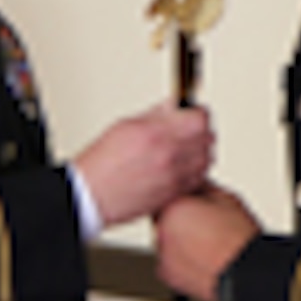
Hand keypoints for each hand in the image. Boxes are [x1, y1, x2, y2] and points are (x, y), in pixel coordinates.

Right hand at [75, 103, 212, 226]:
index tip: (193, 113)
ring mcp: (173, 176)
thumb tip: (174, 106)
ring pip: (207, 159)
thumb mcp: (126, 125)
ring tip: (188, 148)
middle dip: (201, 130)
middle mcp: (168, 155)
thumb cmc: (102, 163)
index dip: (198, 113)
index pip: (199, 118)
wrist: (92, 194)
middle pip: (207, 137)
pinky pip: (199, 178)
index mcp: (156, 133)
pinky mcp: (173, 193)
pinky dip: (196, 170)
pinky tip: (185, 165)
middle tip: (191, 129)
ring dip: (201, 151)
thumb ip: (156, 115)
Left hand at [155, 183, 260, 300]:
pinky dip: (180, 259)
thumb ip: (201, 186)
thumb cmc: (239, 238)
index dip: (183, 199)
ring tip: (205, 244)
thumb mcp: (224, 198)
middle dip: (179, 218)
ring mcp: (161, 252)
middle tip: (203, 225)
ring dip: (179, 239)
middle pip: (164, 217)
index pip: (166, 193)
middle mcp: (161, 228)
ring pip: (166, 239)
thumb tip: (193, 180)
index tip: (194, 203)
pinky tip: (201, 258)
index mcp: (174, 205)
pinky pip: (169, 260)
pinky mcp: (165, 272)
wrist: (245, 273)